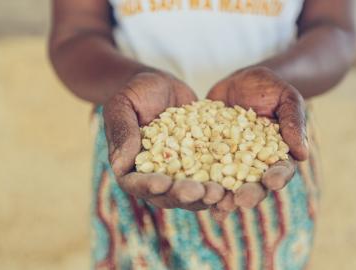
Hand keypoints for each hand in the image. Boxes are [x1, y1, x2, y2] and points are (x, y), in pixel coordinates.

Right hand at [103, 71, 224, 210]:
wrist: (161, 86)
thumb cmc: (136, 92)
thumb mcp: (123, 105)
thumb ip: (122, 131)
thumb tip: (120, 164)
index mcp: (131, 166)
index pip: (136, 184)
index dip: (149, 186)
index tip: (163, 183)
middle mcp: (155, 175)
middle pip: (167, 195)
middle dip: (183, 195)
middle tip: (200, 192)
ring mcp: (178, 172)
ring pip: (191, 193)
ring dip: (205, 195)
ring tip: (220, 192)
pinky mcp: (199, 164)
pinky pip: (210, 177)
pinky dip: (222, 182)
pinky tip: (235, 182)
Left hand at [206, 66, 308, 219]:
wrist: (240, 81)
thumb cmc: (270, 88)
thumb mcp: (286, 98)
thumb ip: (293, 123)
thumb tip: (303, 154)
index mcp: (278, 154)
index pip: (281, 169)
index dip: (278, 176)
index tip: (273, 181)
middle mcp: (255, 163)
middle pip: (255, 183)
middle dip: (250, 193)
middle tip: (242, 201)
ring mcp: (232, 161)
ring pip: (229, 183)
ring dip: (224, 196)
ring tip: (217, 205)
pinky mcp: (211, 155)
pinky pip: (205, 170)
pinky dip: (201, 182)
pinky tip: (195, 191)